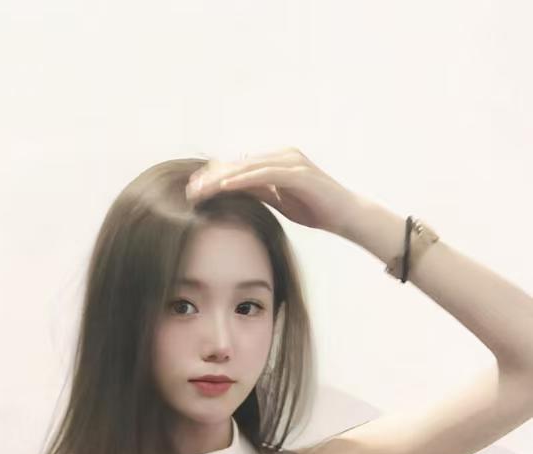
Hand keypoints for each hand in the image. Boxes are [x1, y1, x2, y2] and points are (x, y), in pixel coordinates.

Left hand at [185, 146, 359, 234]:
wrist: (346, 215)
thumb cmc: (315, 209)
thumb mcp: (281, 201)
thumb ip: (261, 193)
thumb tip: (237, 192)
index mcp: (276, 161)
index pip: (240, 166)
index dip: (216, 177)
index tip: (193, 189)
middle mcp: (282, 156)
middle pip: (239, 164)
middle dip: (212, 177)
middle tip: (189, 189)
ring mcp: (291, 161)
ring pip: (248, 167)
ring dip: (222, 178)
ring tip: (200, 189)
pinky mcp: (298, 173)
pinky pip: (265, 174)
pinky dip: (244, 179)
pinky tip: (226, 186)